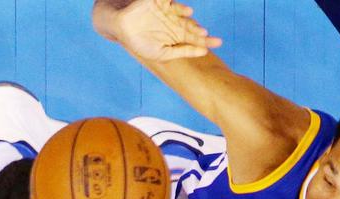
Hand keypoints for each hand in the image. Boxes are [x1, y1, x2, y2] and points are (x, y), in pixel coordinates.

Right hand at [104, 0, 221, 61]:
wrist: (121, 29)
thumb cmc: (140, 44)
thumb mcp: (162, 53)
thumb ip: (182, 52)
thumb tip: (204, 52)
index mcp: (176, 36)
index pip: (194, 39)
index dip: (206, 41)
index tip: (219, 43)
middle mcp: (174, 22)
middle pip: (190, 26)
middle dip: (199, 31)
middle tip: (207, 35)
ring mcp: (167, 11)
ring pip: (180, 12)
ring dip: (186, 14)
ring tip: (191, 17)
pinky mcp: (158, 1)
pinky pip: (168, 0)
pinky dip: (174, 3)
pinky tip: (185, 11)